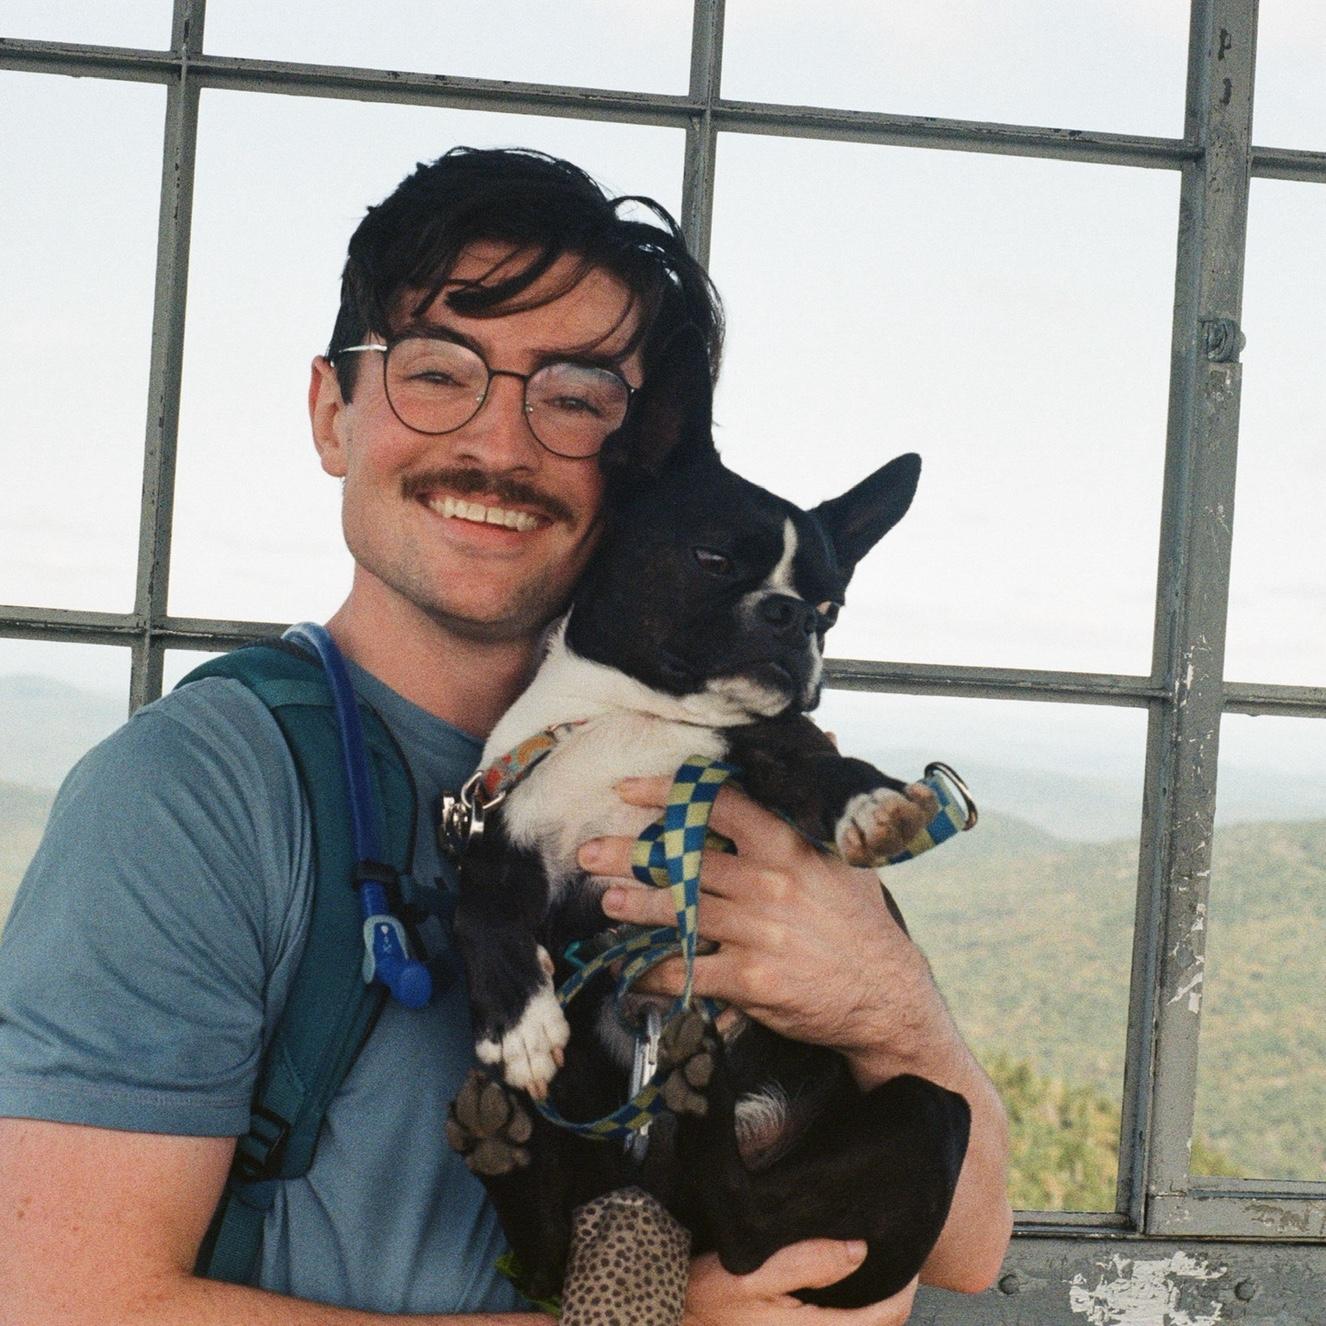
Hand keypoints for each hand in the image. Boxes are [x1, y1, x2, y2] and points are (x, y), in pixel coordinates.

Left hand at [576, 777, 946, 1075]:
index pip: (717, 805)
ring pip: (679, 913)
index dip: (667, 794)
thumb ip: (821, 801)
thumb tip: (827, 737)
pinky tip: (630, 970)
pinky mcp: (751, 980)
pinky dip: (654, 971)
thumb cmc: (861, 920)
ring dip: (634, 907)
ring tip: (607, 902)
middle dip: (629, 855)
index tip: (628, 790)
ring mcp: (758, 933)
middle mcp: (768, 884)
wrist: (887, 994)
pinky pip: (689, 971)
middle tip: (591, 852)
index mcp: (786, 846)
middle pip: (684, 860)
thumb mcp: (849, 854)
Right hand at [685, 1241, 918, 1324]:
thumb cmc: (710, 1293)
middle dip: (894, 1297)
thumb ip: (808, 1261)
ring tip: (881, 1269)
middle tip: (901, 1259)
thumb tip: (859, 1250)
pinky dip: (853, 1311)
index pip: (882, 1318)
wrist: (674, 1312)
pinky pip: (837, 1325)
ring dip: (875, 1306)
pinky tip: (848, 1285)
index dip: (904, 1288)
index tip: (911, 1257)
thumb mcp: (755, 1271)